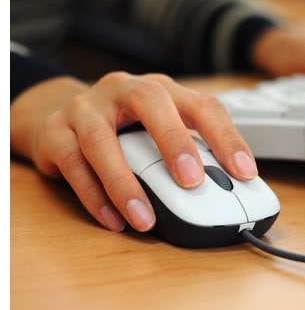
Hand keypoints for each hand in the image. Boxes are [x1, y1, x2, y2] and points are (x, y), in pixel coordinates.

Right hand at [10, 72, 257, 231]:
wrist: (59, 114)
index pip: (201, 105)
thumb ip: (186, 150)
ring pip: (103, 140)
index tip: (244, 172)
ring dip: (126, 183)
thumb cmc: (123, 126)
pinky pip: (74, 165)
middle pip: (152, 102)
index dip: (226, 137)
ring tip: (146, 220)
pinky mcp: (56, 133)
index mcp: (160, 89)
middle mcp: (124, 89)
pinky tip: (115, 219)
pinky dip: (95, 196)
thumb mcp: (157, 129)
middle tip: (192, 180)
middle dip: (175, 141)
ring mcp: (86, 108)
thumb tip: (224, 187)